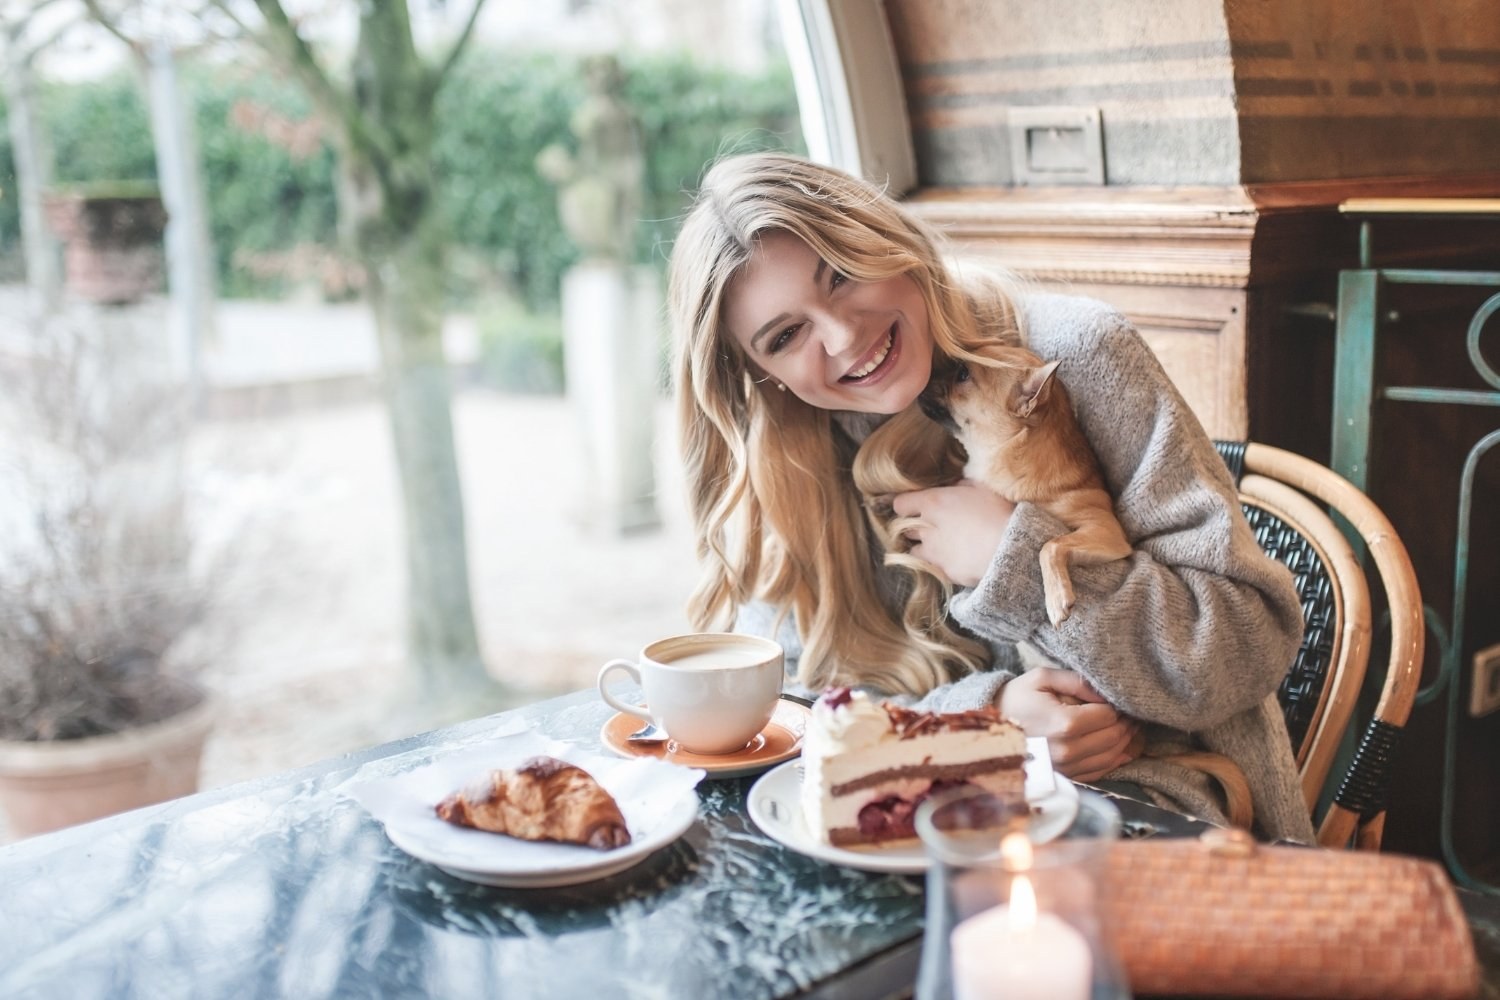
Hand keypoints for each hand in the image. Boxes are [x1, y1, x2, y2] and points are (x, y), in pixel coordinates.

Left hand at [890, 480, 1013, 587]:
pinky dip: (938, 564)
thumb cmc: (999, 512)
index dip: (907, 505)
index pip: (900, 504)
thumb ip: (962, 486)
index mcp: (932, 503)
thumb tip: (954, 487)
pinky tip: (953, 561)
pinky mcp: (943, 572)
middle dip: (914, 526)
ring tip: (939, 546)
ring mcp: (932, 553)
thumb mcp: (982, 488)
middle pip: (904, 528)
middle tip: (930, 525)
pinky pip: (933, 568)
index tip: (916, 507)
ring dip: (922, 547)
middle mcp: (926, 528)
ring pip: (913, 551)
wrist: (1010, 549)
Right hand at [997, 667, 1140, 782]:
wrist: (990, 731)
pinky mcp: (1067, 777)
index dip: (1120, 706)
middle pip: (1114, 737)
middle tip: (1129, 712)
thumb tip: (1108, 692)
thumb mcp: (1042, 678)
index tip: (1121, 700)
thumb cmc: (1016, 700)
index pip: (1109, 716)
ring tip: (1127, 727)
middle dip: (1127, 724)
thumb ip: (1077, 681)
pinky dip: (1115, 758)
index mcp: (1064, 724)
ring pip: (1112, 756)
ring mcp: (1068, 768)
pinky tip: (1120, 746)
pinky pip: (1101, 770)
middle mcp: (1069, 750)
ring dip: (1125, 741)